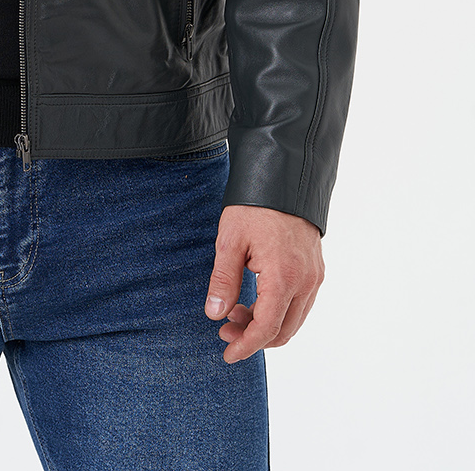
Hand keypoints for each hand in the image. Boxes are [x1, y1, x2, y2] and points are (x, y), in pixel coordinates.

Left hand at [205, 204, 323, 363]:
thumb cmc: (254, 206)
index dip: (246, 346)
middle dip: (253, 338)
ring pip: (294, 320)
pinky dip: (279, 311)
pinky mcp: (316, 269)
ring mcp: (314, 276)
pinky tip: (255, 299)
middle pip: (283, 331)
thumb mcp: (230, 240)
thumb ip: (224, 280)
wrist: (284, 177)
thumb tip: (215, 314)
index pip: (267, 328)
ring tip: (235, 311)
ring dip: (266, 325)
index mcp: (284, 277)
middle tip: (225, 330)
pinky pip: (300, 304)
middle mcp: (306, 282)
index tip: (227, 354)